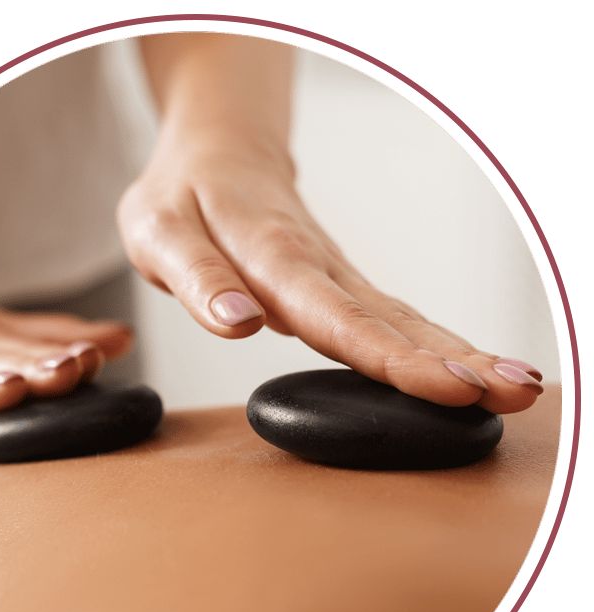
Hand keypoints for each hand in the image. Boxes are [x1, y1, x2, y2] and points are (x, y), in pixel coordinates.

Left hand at [117, 129, 542, 413]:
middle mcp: (315, 266)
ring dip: (459, 351)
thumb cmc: (181, 198)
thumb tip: (241, 323)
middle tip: (513, 391)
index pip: (335, 315)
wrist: (216, 153)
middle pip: (387, 318)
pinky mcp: (339, 284)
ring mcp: (334, 275)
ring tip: (518, 384)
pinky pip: (391, 316)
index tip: (448, 387)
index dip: (389, 356)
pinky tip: (475, 369)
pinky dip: (436, 342)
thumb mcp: (159, 232)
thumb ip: (198, 277)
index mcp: (269, 255)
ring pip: (400, 316)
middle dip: (451, 359)